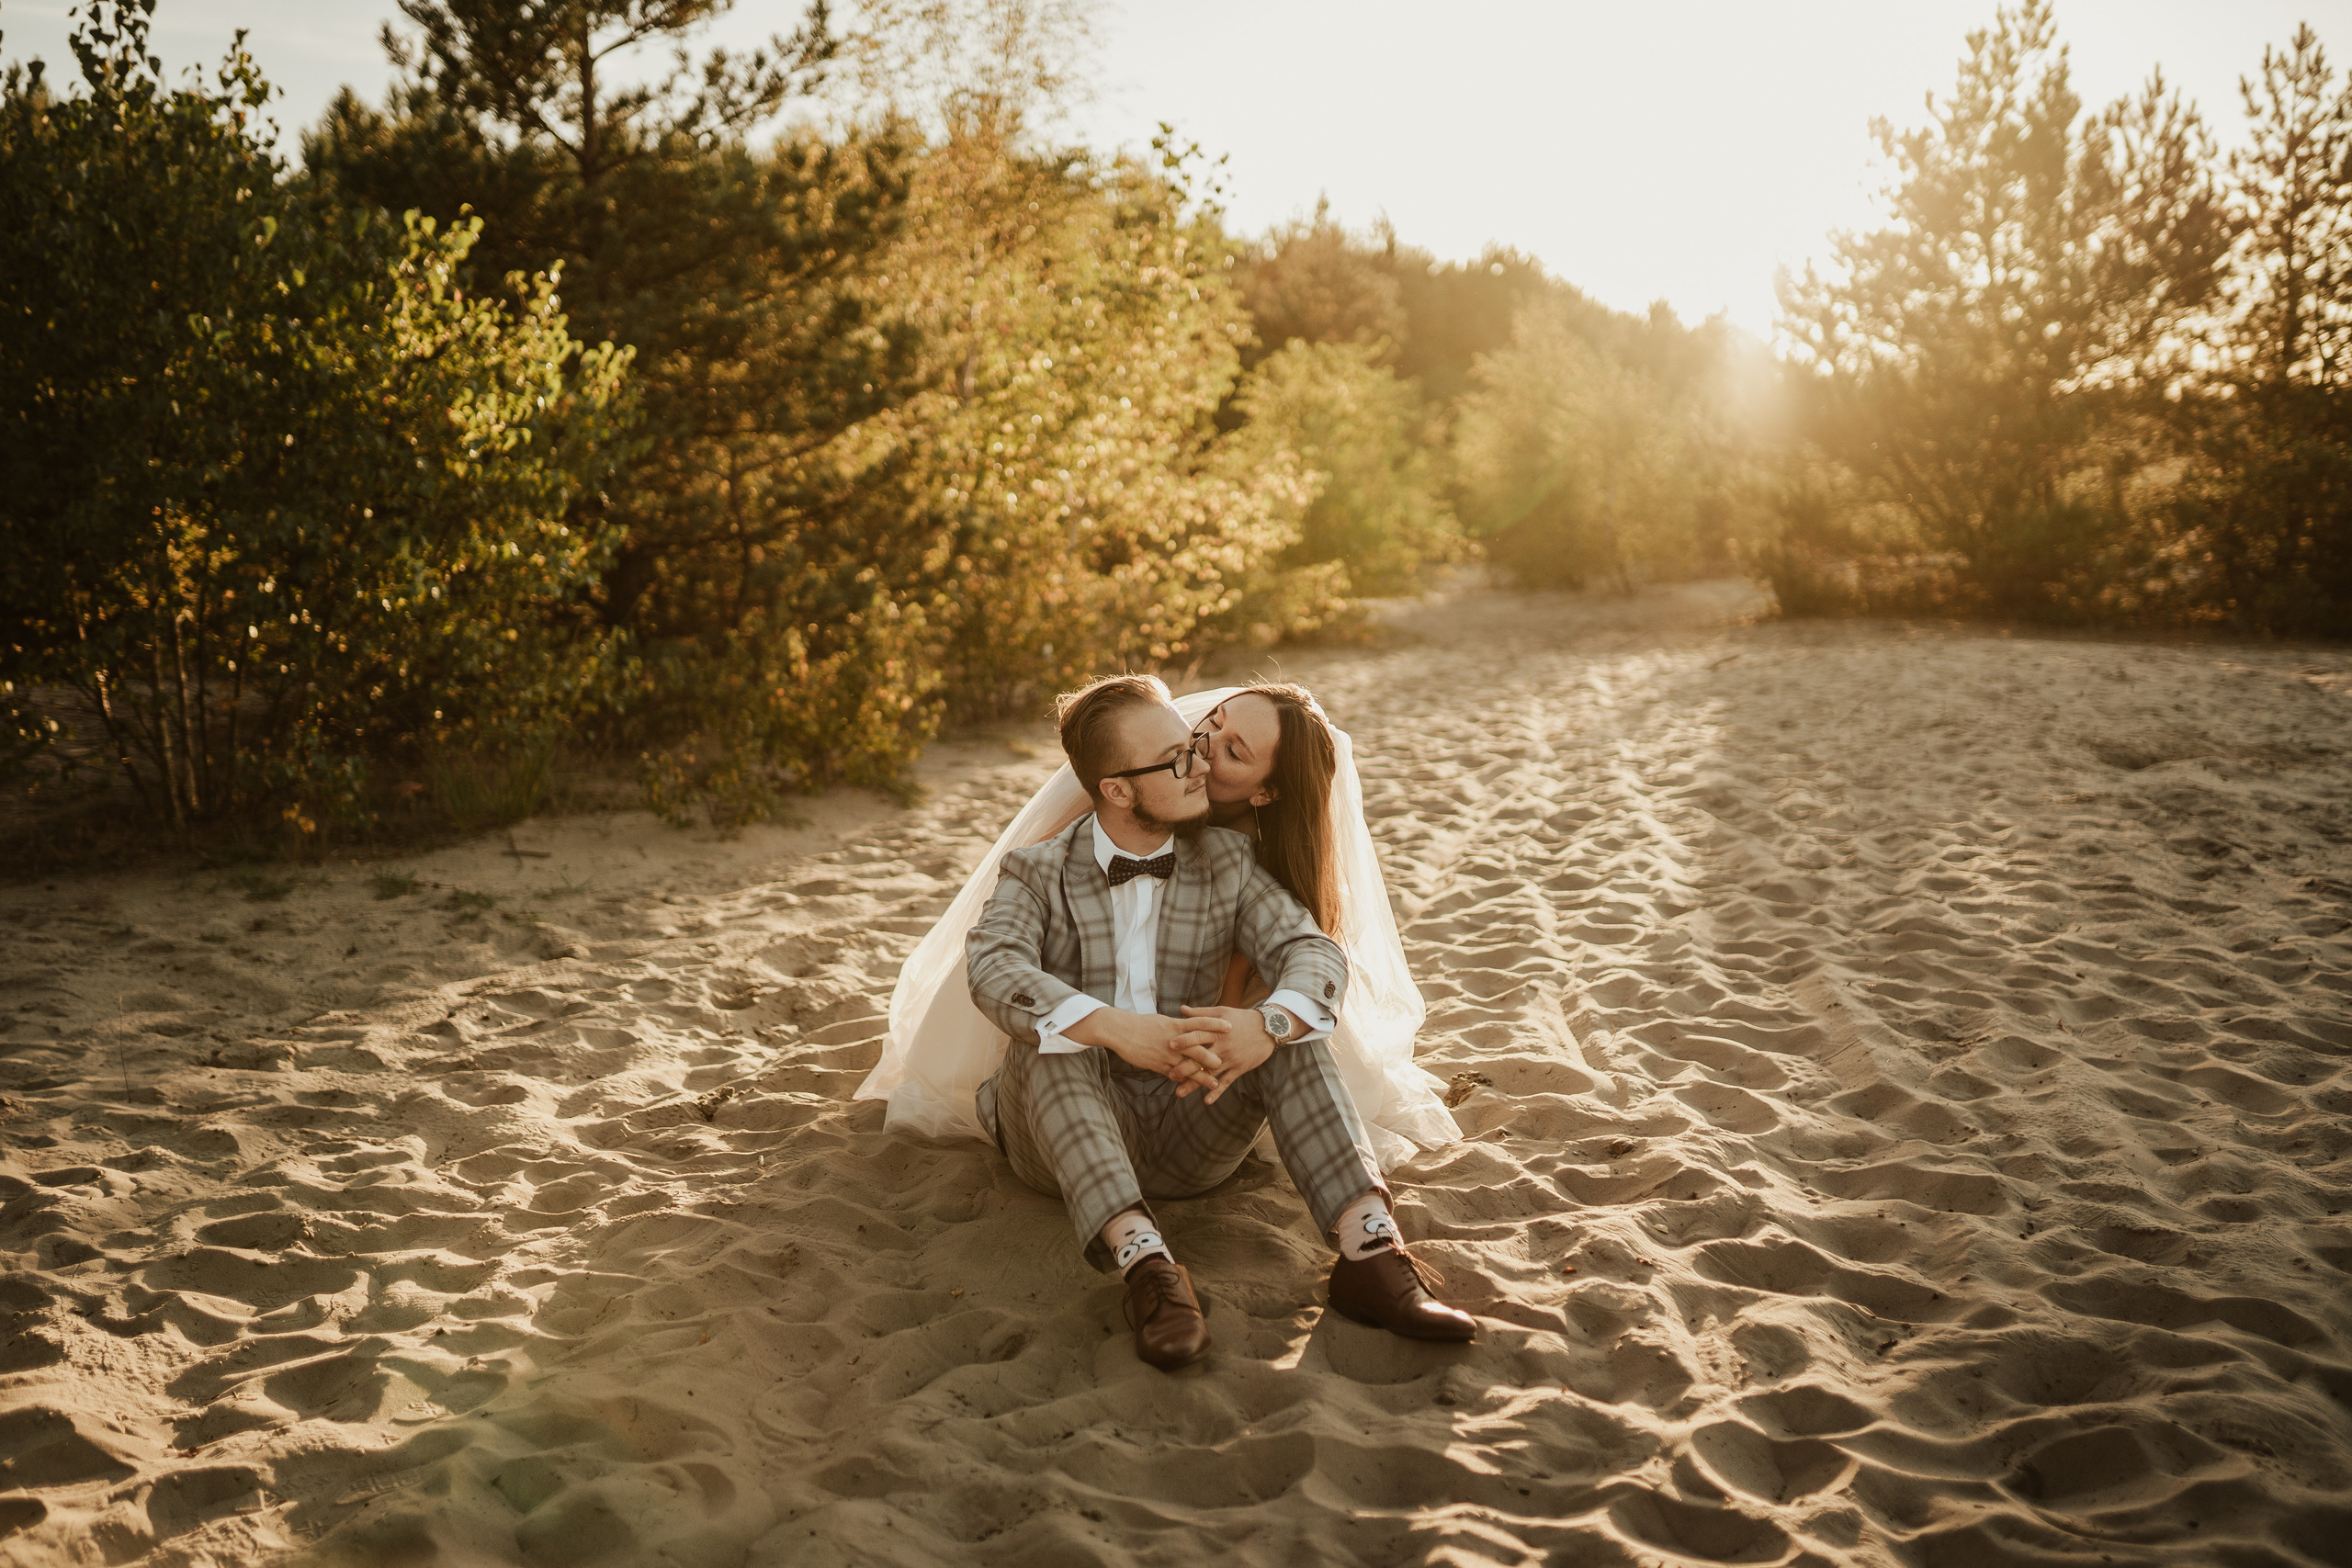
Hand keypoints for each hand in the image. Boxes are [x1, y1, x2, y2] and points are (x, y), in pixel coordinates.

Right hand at [1067, 1007, 1229, 1089]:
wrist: (1120, 1031)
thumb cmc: (1142, 1024)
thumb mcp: (1163, 1021)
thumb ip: (1179, 1025)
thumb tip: (1192, 1023)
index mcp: (1175, 1025)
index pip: (1199, 1023)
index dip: (1215, 1025)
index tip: (1230, 1027)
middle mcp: (1172, 1040)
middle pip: (1197, 1048)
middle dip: (1212, 1056)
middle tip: (1227, 1061)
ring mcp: (1165, 1054)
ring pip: (1187, 1066)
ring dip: (1202, 1076)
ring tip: (1214, 1083)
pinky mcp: (1157, 1065)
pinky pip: (1173, 1074)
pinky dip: (1183, 1081)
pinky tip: (1192, 1088)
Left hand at [1175, 1005, 1276, 1102]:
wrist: (1269, 1028)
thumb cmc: (1243, 1018)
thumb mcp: (1222, 1012)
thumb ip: (1201, 1013)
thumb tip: (1181, 1009)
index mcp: (1217, 1031)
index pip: (1198, 1036)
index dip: (1184, 1041)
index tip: (1168, 1046)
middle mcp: (1223, 1046)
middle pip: (1201, 1057)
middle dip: (1185, 1067)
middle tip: (1169, 1074)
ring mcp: (1231, 1059)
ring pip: (1210, 1073)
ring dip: (1195, 1084)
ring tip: (1179, 1092)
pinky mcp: (1239, 1068)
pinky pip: (1227, 1082)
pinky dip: (1217, 1092)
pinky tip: (1206, 1101)